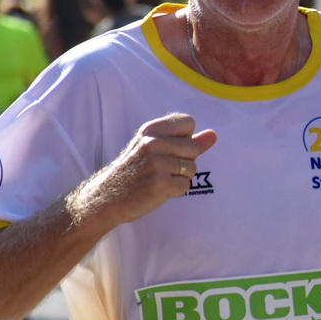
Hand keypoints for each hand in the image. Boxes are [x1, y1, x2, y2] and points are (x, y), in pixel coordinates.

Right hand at [78, 113, 217, 227]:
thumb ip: (187, 140)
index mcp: (151, 130)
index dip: (185, 137)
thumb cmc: (135, 171)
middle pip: (194, 147)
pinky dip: (176, 190)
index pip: (188, 122)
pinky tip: (158, 190)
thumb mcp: (154, 148)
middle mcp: (152, 143)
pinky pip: (186, 185)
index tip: (169, 148)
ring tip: (158, 178)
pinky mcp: (160, 184)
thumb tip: (214, 134)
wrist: (106, 197)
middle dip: (185, 160)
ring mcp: (156, 164)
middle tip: (162, 168)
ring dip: (180, 177)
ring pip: (192, 168)